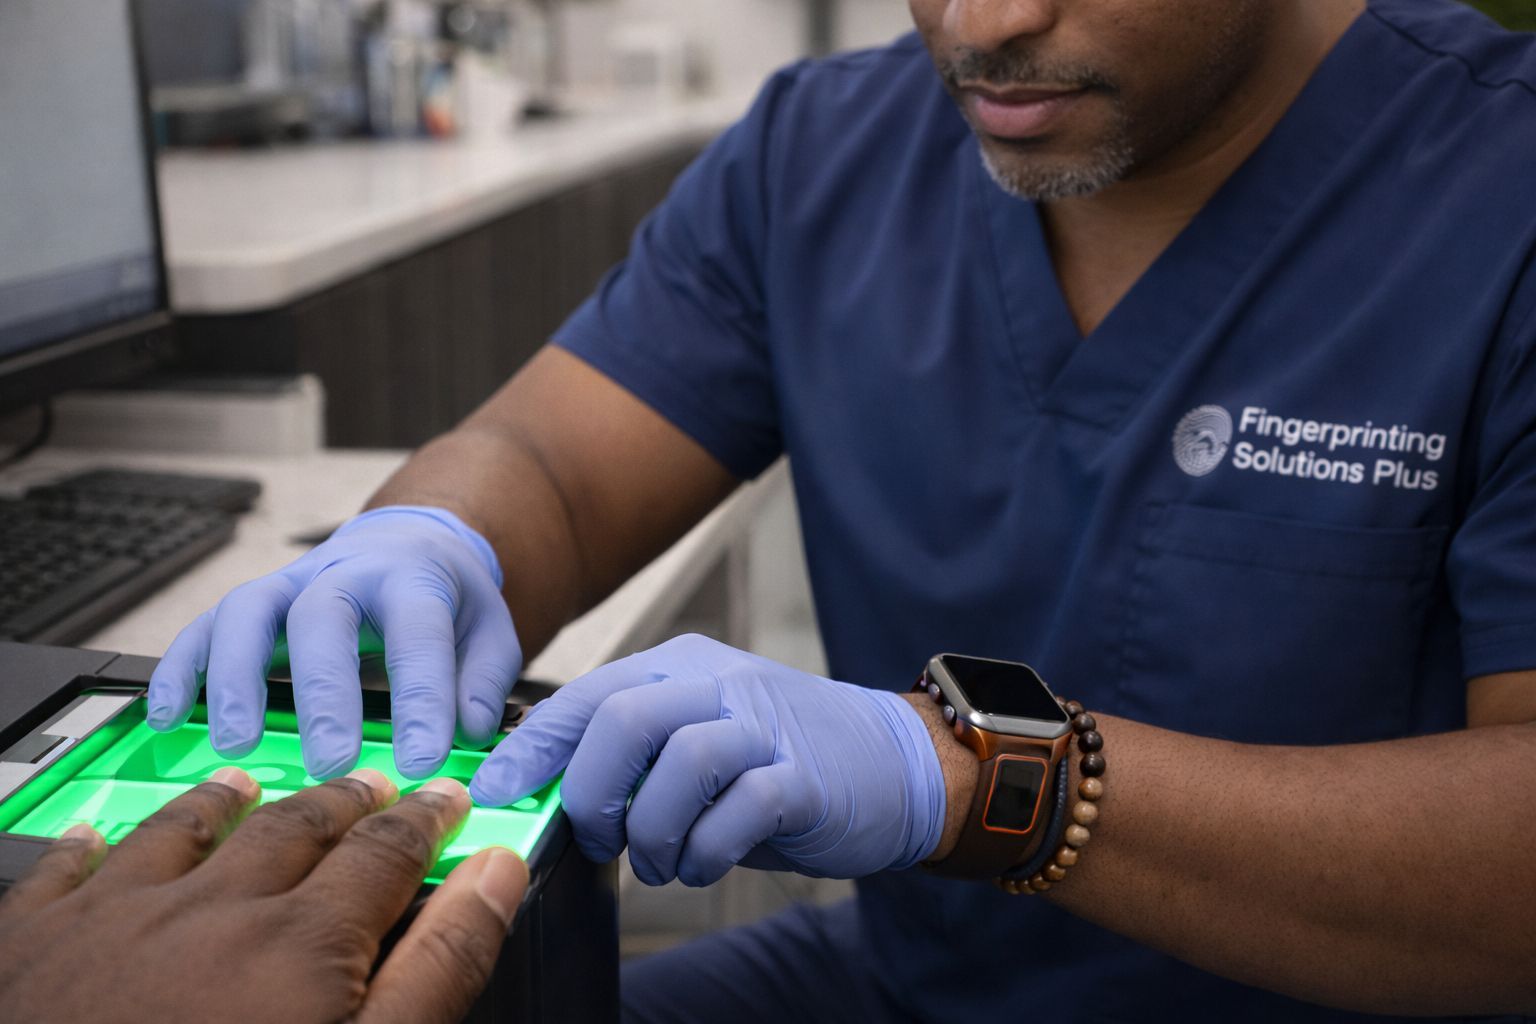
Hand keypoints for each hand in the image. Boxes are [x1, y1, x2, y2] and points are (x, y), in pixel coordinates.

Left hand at [0, 768, 526, 1023]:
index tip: (444, 799)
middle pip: (289, 830)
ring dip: (222, 804)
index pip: (382, 853)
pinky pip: (57, 876)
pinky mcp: (28, 951)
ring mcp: (110, 923)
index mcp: (298, 943)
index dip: (423, 821)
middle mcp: (207, 910)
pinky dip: (84, 848)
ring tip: (247, 784)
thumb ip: (438, 967)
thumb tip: (493, 875)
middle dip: (339, 803)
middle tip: (368, 784)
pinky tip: (91, 837)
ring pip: (178, 835)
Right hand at [148, 506, 520, 778]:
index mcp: (411, 578)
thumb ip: (484, 679)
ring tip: (237, 744)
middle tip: (330, 763)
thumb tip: (472, 732)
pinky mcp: (251, 602)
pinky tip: (166, 717)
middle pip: (322, 619)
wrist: (409, 541)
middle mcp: (343, 572)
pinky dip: (179, 669)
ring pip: (248, 613)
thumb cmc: (448, 600)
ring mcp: (288, 583)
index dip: (422, 698)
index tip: (422, 761)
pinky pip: (203, 627)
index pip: (418, 634)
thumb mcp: (488, 629)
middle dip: (323, 693)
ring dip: (236, 679)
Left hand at [468, 634, 945, 884]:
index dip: (532, 749)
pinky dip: (706, 852)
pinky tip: (705, 864)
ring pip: (680, 761)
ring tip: (661, 861)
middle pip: (623, 720)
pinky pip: (738, 809)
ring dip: (652, 832)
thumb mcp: (698, 737)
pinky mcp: (805, 776)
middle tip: (602, 838)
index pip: (585, 695)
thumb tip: (544, 787)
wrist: (893, 763)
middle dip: (592, 793)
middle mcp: (719, 683)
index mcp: (680, 666)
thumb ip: (632, 752)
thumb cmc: (779, 758)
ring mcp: (766, 726)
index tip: (497, 794)